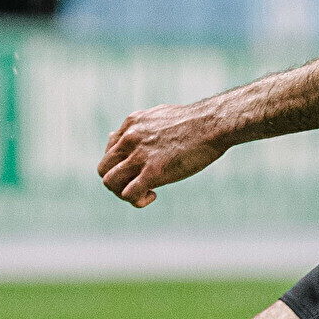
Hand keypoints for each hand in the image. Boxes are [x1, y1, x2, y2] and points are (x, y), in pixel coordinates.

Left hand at [98, 99, 233, 207]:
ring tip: (145, 192)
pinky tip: (153, 195)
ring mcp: (139, 155)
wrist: (214, 124)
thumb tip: (123, 134)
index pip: (109, 152)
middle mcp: (129, 138)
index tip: (140, 170)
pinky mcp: (153, 171)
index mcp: (131, 124)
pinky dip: (137, 201)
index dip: (122, 166)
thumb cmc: (195, 122)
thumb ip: (140, 127)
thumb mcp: (159, 117)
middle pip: (104, 169)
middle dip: (118, 182)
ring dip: (123, 193)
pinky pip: (129, 194)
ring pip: (110, 183)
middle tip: (138, 186)